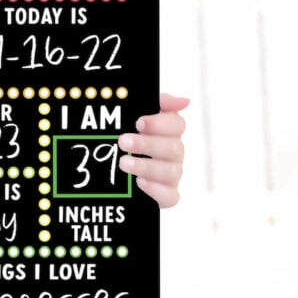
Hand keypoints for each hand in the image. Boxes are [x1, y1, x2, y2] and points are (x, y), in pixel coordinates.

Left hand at [117, 93, 188, 207]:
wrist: (112, 172)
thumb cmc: (128, 138)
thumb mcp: (135, 116)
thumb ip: (158, 103)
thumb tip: (185, 101)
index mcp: (169, 132)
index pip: (177, 124)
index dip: (160, 123)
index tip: (139, 122)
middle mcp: (174, 153)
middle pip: (173, 148)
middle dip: (147, 144)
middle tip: (123, 142)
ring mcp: (172, 175)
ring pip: (170, 171)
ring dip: (146, 166)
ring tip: (124, 163)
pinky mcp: (167, 196)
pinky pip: (170, 196)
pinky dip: (155, 190)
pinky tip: (139, 182)